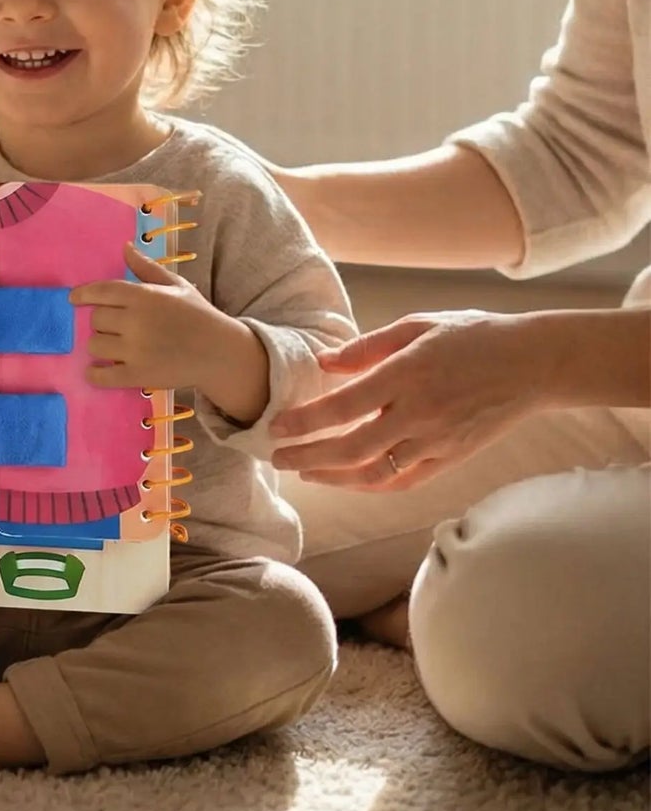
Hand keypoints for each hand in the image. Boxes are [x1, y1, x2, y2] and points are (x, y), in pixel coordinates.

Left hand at [69, 242, 242, 396]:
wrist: (220, 352)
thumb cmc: (197, 315)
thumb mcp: (176, 285)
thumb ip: (146, 268)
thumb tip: (125, 247)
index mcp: (144, 296)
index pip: (101, 291)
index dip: (83, 294)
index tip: (74, 299)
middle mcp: (136, 321)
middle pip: (96, 319)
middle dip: (100, 321)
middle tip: (113, 325)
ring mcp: (136, 350)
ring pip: (94, 345)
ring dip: (99, 345)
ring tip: (113, 345)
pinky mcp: (138, 376)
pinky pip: (102, 376)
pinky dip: (94, 374)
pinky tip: (95, 371)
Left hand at [270, 311, 546, 488]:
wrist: (534, 364)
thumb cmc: (472, 336)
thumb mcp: (418, 325)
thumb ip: (368, 347)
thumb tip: (324, 362)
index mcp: (408, 375)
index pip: (344, 407)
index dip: (306, 422)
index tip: (276, 427)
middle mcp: (420, 413)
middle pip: (352, 448)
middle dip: (308, 456)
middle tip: (276, 457)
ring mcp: (437, 441)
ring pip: (375, 472)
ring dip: (333, 477)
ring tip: (305, 471)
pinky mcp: (451, 458)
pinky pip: (403, 482)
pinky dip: (371, 485)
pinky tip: (347, 480)